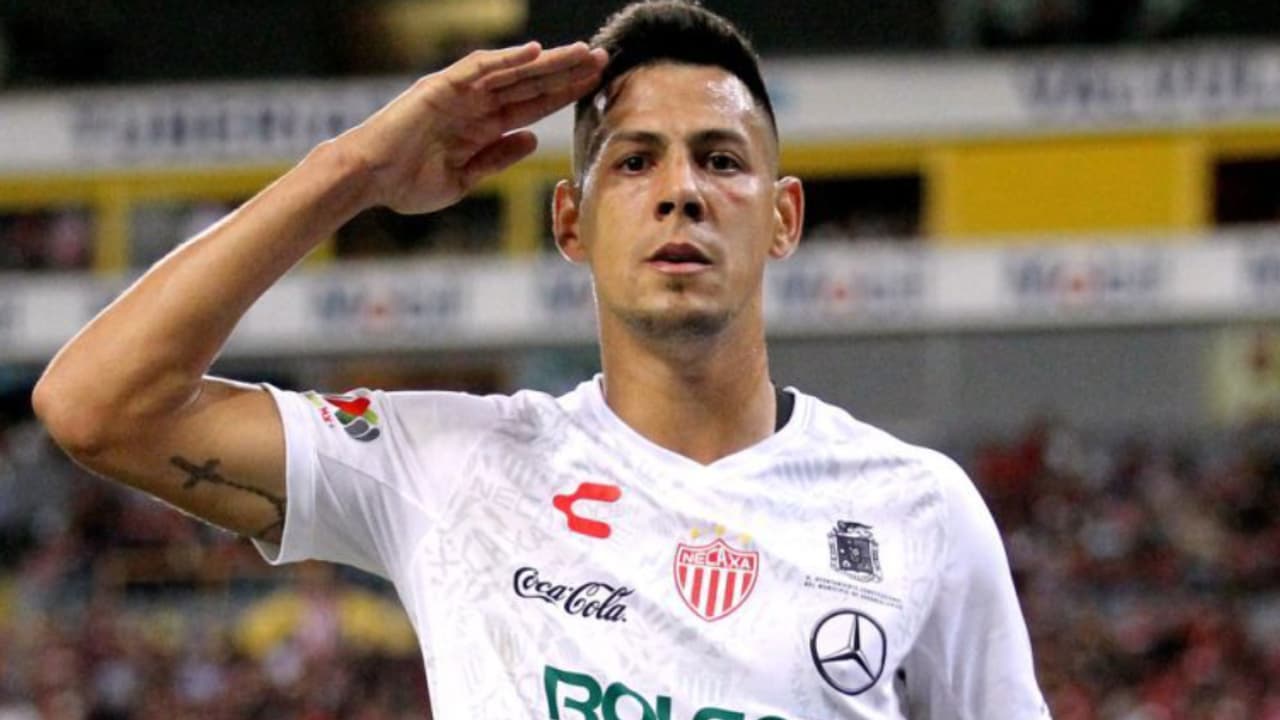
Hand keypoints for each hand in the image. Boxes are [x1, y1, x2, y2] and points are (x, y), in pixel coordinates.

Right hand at [338, 42, 606, 214]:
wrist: (368, 180)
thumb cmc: (407, 184)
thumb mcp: (464, 178)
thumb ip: (497, 157)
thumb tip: (532, 138)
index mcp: (483, 126)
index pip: (532, 104)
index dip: (563, 95)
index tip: (595, 87)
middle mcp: (475, 104)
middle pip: (530, 83)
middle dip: (567, 72)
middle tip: (603, 60)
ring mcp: (459, 93)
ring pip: (513, 71)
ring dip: (548, 61)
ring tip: (583, 53)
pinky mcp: (440, 86)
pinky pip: (478, 68)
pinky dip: (505, 59)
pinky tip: (535, 52)